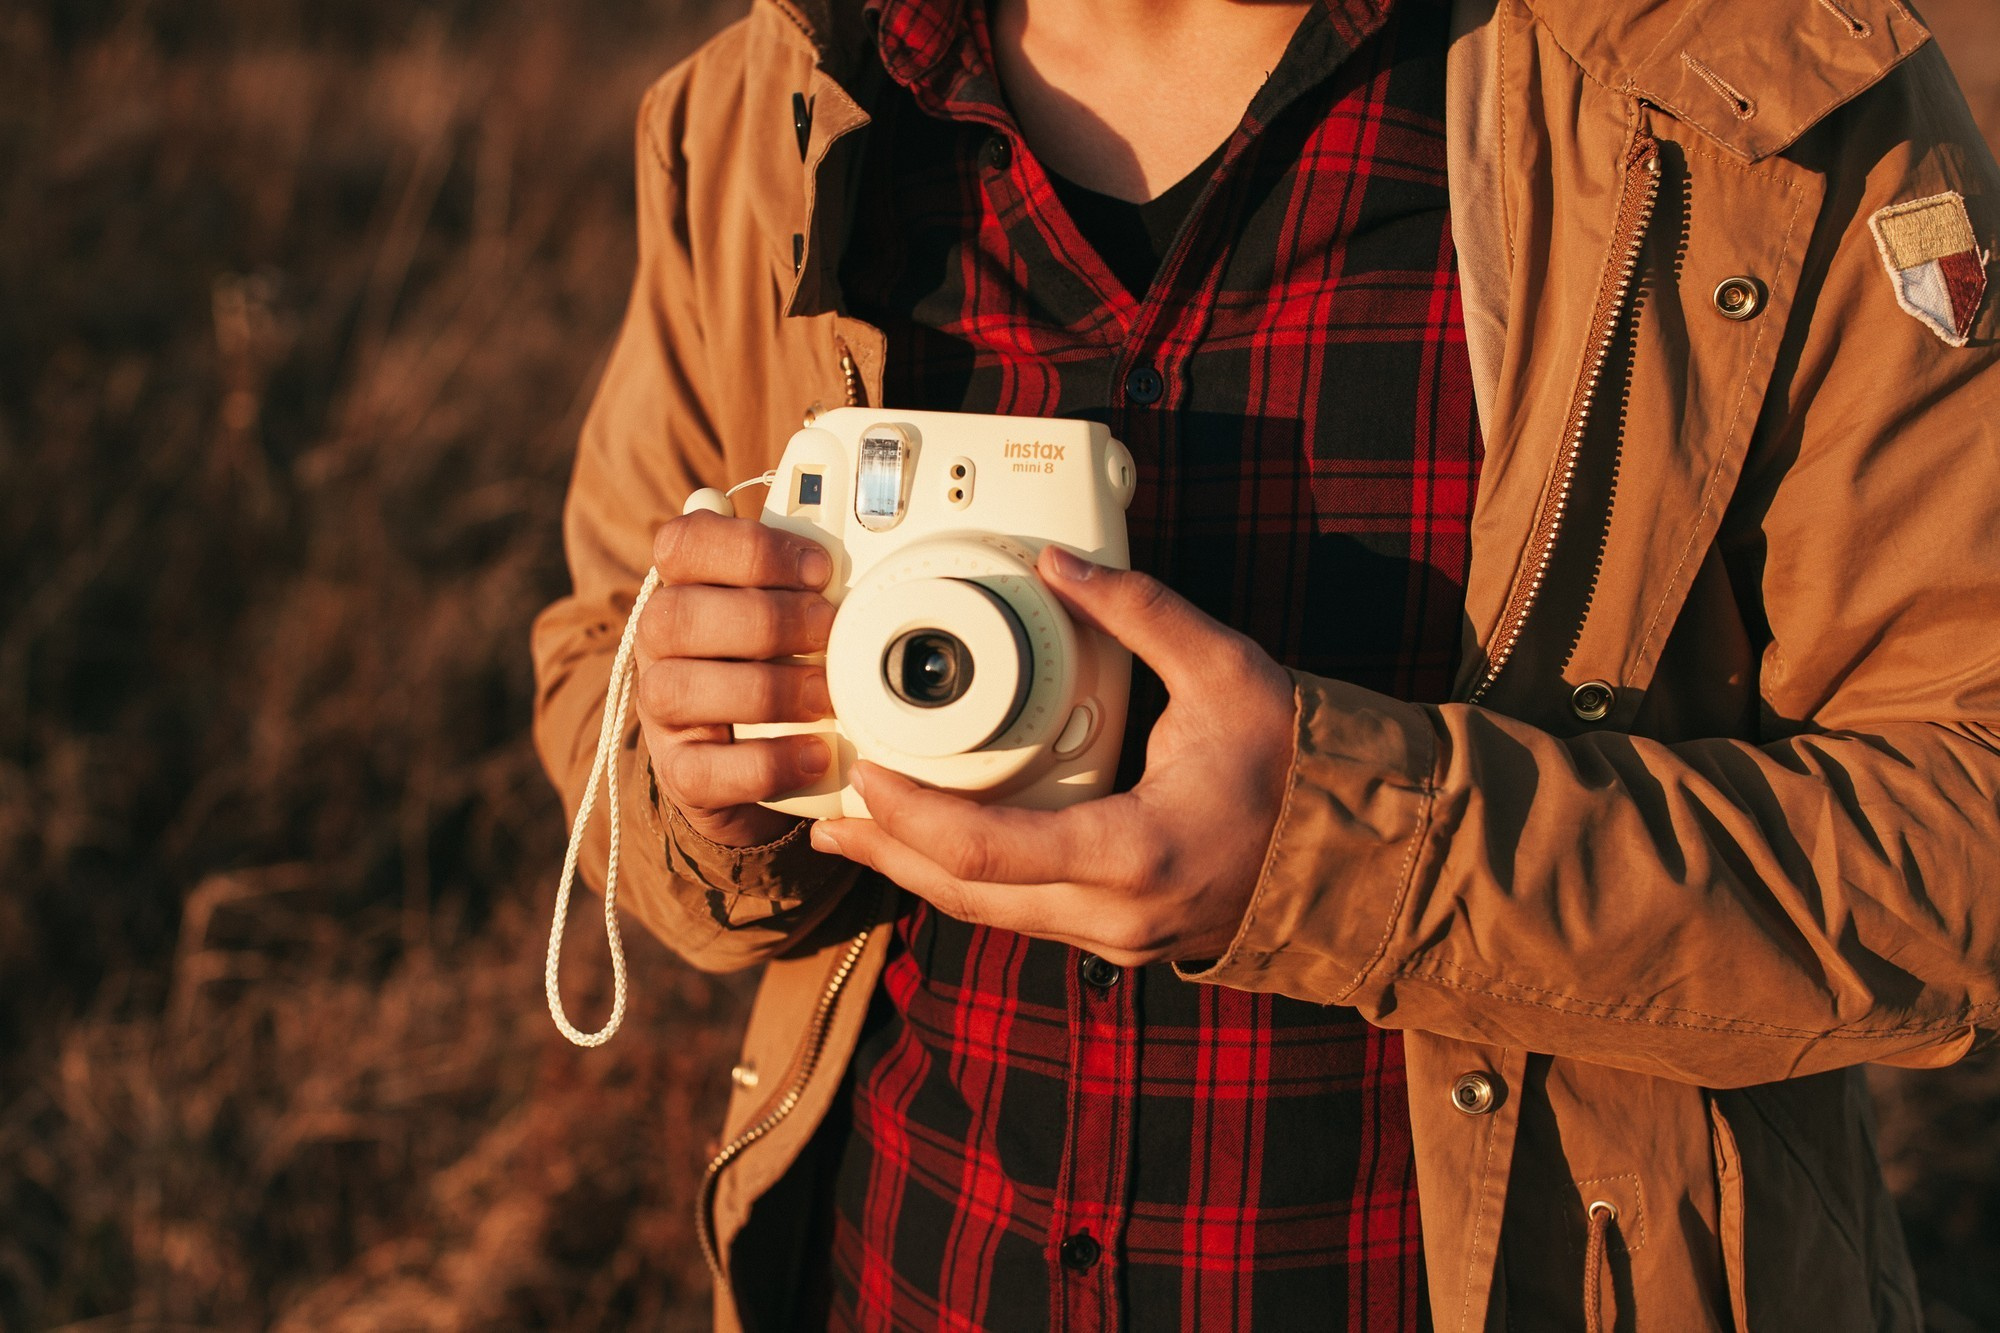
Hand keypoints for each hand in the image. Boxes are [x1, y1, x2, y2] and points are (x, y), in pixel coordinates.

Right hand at [636, 509, 834, 847]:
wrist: (763, 767)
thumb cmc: (784, 671)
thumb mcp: (796, 620)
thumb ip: (809, 587)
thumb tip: (859, 559)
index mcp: (685, 588)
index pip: (684, 544)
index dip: (751, 549)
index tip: (820, 569)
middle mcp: (660, 643)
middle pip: (679, 614)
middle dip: (768, 620)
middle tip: (828, 631)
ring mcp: (662, 709)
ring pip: (680, 688)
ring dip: (768, 689)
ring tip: (827, 695)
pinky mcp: (679, 772)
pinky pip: (703, 769)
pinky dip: (766, 761)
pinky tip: (813, 753)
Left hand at [808, 547, 1296, 966]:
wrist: (1356, 846)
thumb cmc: (1299, 763)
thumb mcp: (1226, 670)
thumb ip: (1140, 610)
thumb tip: (1061, 564)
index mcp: (1135, 853)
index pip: (986, 850)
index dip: (909, 815)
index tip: (865, 771)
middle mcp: (1116, 916)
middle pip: (968, 896)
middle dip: (891, 853)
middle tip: (831, 814)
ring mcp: (1117, 939)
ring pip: (991, 915)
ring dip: (922, 870)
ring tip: (861, 831)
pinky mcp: (1118, 937)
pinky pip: (1024, 914)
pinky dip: (972, 879)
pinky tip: (937, 848)